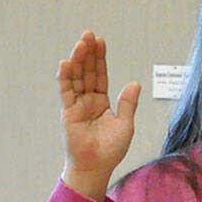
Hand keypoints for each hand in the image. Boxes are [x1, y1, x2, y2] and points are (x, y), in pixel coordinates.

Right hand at [58, 31, 140, 201]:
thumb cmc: (111, 149)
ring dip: (78, 60)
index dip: (100, 59)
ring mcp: (76, 105)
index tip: (101, 41)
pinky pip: (66, 92)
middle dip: (89, 54)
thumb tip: (135, 82)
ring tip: (81, 43)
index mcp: (102, 102)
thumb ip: (128, 103)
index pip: (101, 75)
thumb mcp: (126, 124)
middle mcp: (88, 101)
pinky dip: (66, 78)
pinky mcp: (68, 113)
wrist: (97, 166)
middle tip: (90, 34)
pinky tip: (67, 63)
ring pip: (76, 78)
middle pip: (88, 72)